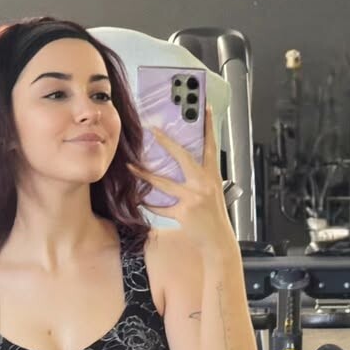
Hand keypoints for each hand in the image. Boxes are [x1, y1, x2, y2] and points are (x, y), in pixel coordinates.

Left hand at [126, 104, 235, 250]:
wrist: (218, 241)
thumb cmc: (214, 217)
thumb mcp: (213, 192)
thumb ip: (200, 177)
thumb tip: (183, 164)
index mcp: (212, 176)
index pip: (211, 145)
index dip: (208, 126)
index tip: (203, 107)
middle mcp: (204, 184)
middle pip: (182, 157)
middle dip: (166, 143)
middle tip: (152, 130)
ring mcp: (193, 198)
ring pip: (164, 183)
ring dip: (145, 175)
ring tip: (131, 166)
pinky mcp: (184, 213)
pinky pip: (161, 207)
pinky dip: (150, 203)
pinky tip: (140, 199)